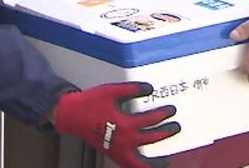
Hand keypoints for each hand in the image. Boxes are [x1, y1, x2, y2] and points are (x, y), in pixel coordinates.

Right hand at [51, 82, 179, 167]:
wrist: (72, 115)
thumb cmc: (91, 103)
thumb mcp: (112, 91)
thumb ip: (132, 89)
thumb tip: (149, 88)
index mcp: (125, 124)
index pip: (151, 120)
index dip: (163, 114)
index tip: (170, 110)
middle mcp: (124, 141)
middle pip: (152, 139)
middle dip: (166, 133)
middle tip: (176, 127)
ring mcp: (118, 151)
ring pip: (141, 163)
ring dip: (156, 161)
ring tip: (167, 159)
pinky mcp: (112, 155)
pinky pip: (130, 166)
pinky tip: (147, 166)